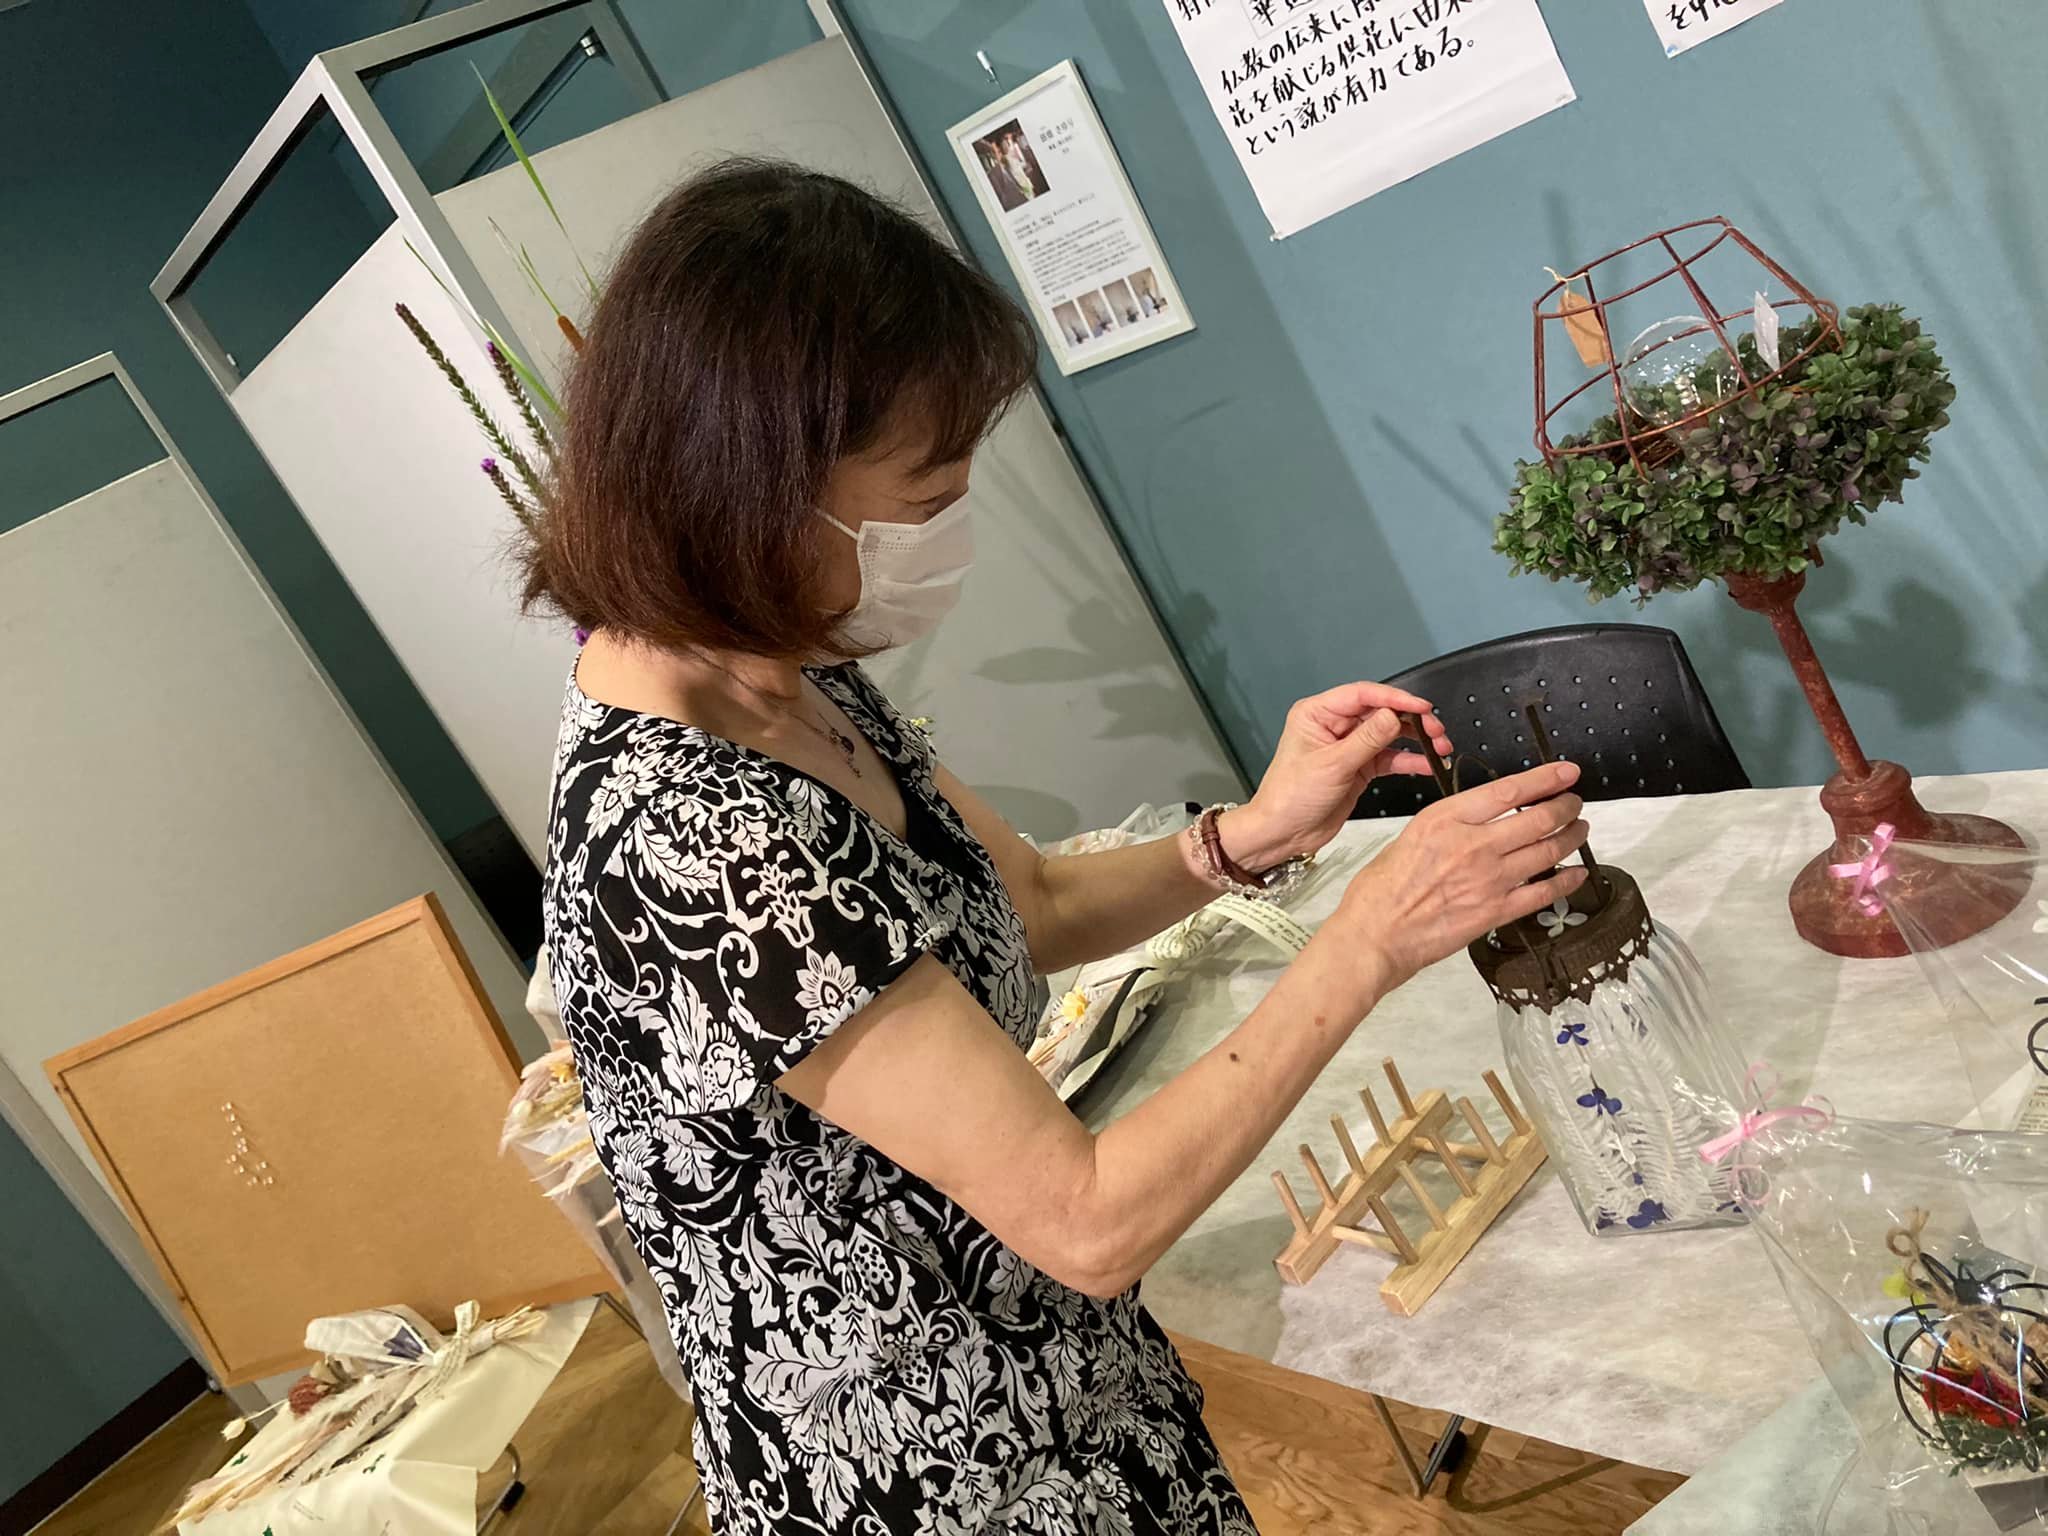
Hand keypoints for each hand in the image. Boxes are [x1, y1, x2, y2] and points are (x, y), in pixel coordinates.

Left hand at [1222, 683, 1453, 868]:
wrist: (1283, 833)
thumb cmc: (1290, 797)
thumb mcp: (1332, 765)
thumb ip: (1366, 740)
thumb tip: (1393, 716)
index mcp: (1317, 714)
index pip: (1362, 694)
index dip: (1394, 698)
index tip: (1421, 707)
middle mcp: (1333, 725)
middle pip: (1380, 712)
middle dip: (1411, 720)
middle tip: (1436, 730)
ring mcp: (1348, 746)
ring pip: (1389, 734)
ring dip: (1416, 739)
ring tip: (1439, 747)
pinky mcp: (1359, 767)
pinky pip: (1389, 758)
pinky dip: (1409, 761)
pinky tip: (1427, 765)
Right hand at [1329, 761, 1589, 988]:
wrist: (1374, 936)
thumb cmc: (1380, 890)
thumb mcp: (1410, 837)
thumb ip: (1450, 826)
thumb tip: (1481, 820)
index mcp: (1446, 819)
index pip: (1510, 790)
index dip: (1546, 778)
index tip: (1566, 771)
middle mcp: (1473, 845)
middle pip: (1538, 819)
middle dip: (1566, 806)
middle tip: (1575, 803)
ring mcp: (1489, 880)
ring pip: (1548, 851)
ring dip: (1572, 837)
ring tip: (1580, 830)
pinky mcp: (1496, 912)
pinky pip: (1544, 893)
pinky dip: (1566, 880)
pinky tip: (1577, 873)